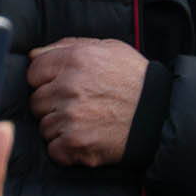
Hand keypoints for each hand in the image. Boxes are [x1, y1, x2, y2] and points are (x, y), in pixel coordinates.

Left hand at [27, 38, 147, 165]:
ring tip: (88, 121)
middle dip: (53, 104)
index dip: (47, 80)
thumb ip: (69, 46)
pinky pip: (53, 148)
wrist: (161, 114)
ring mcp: (69, 116)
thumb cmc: (135, 80)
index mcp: (75, 59)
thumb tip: (34, 54)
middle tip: (81, 105)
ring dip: (61, 127)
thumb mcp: (109, 49)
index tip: (63, 86)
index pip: (34, 71)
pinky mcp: (73, 142)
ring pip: (44, 126)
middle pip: (36, 101)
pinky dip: (67, 148)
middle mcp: (69, 86)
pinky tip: (87, 138)